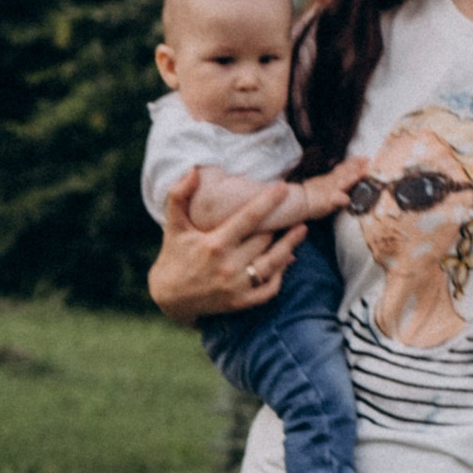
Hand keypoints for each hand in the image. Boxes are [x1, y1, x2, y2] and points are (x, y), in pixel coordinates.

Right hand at [147, 167, 304, 324]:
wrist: (170, 298)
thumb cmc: (175, 254)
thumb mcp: (174, 225)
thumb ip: (179, 195)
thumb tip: (193, 170)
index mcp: (215, 244)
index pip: (248, 218)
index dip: (268, 201)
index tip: (283, 187)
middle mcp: (228, 266)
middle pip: (265, 238)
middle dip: (280, 223)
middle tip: (294, 208)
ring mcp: (237, 286)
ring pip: (273, 263)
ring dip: (290, 245)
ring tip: (301, 230)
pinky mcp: (241, 302)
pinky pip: (270, 288)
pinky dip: (281, 274)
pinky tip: (286, 259)